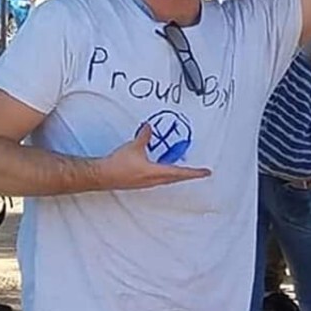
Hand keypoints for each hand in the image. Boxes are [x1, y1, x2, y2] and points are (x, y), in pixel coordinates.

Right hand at [97, 125, 211, 190]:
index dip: (195, 172)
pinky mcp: (140, 183)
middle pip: (176, 178)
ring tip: (184, 171)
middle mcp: (154, 180)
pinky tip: (163, 170)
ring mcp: (147, 183)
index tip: (206, 172)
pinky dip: (166, 174)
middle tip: (199, 172)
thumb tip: (149, 127)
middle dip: (188, 174)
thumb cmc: (119, 164)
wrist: (103, 175)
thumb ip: (144, 136)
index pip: (180, 172)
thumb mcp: (134, 146)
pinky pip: (158, 179)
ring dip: (177, 175)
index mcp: (156, 172)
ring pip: (168, 180)